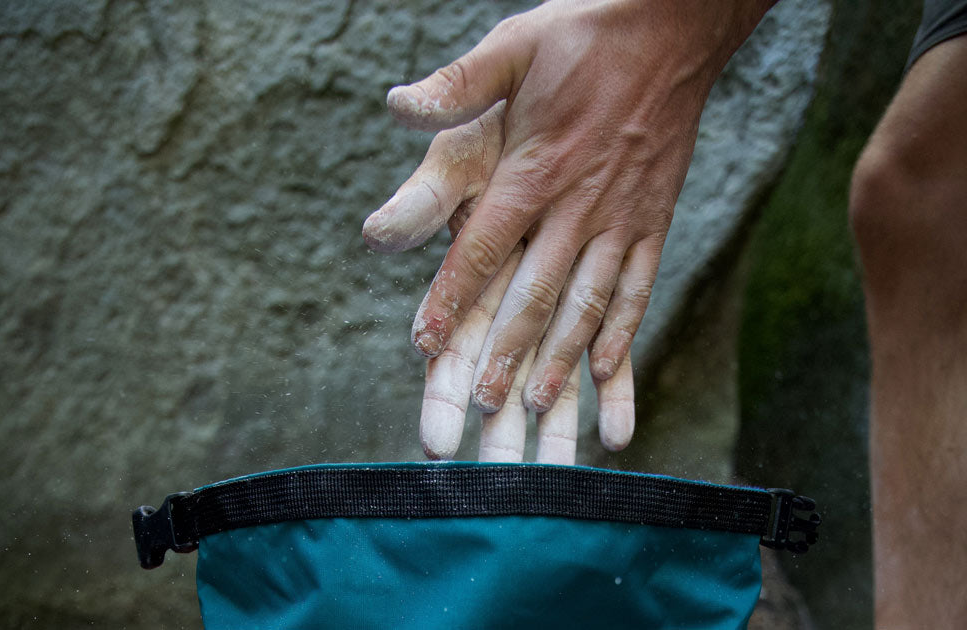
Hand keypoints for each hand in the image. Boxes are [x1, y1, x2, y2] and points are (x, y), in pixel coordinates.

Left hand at [377, 0, 768, 422]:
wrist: (676, 26)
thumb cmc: (584, 36)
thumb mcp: (513, 47)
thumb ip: (457, 86)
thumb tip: (396, 105)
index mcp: (534, 169)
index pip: (484, 248)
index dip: (452, 298)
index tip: (426, 345)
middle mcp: (578, 204)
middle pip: (536, 292)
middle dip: (507, 352)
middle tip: (484, 403)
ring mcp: (623, 217)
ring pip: (588, 302)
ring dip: (561, 358)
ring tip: (540, 404)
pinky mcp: (654, 219)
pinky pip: (639, 286)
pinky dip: (622, 331)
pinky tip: (604, 367)